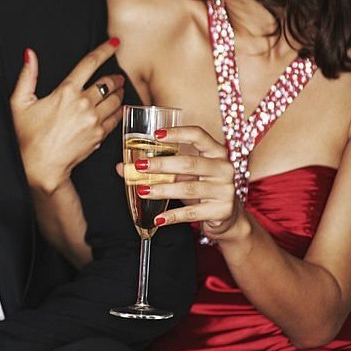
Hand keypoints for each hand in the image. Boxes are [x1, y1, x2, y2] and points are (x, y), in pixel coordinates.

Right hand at [11, 39, 124, 193]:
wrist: (41, 166)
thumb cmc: (27, 136)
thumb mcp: (20, 103)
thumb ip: (27, 76)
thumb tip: (30, 55)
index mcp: (66, 91)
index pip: (89, 63)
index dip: (104, 50)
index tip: (114, 43)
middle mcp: (84, 103)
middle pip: (108, 82)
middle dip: (114, 76)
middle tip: (117, 75)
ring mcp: (94, 120)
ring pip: (115, 99)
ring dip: (119, 92)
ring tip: (119, 89)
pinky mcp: (100, 135)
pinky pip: (116, 118)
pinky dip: (119, 110)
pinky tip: (118, 108)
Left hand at [123, 125, 243, 239]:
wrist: (227, 215)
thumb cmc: (201, 187)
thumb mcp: (184, 174)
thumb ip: (159, 168)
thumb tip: (123, 167)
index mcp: (216, 152)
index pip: (198, 135)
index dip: (177, 133)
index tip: (156, 135)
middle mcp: (224, 168)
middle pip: (189, 163)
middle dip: (161, 164)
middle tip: (139, 166)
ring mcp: (225, 190)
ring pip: (188, 189)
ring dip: (162, 190)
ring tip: (142, 190)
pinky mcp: (221, 211)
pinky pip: (192, 213)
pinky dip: (172, 216)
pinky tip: (157, 218)